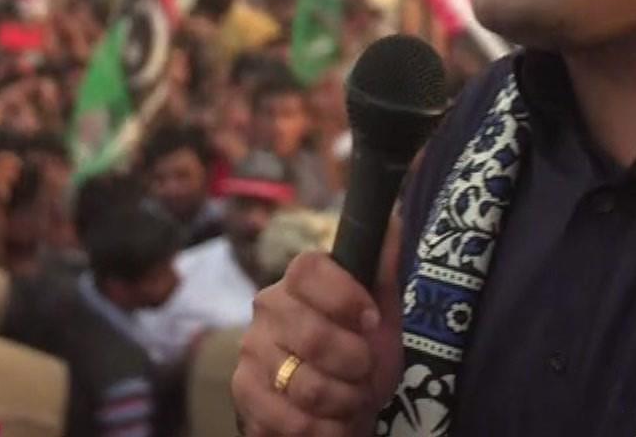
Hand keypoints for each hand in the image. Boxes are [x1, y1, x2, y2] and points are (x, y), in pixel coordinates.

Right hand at [232, 227, 402, 436]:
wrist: (339, 405)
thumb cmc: (360, 352)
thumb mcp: (382, 312)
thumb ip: (382, 270)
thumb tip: (390, 220)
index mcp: (299, 281)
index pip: (308, 270)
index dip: (345, 297)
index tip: (371, 321)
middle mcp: (267, 310)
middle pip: (313, 336)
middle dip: (356, 365)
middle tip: (365, 372)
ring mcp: (251, 354)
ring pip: (306, 385)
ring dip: (345, 401)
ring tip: (352, 399)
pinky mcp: (245, 397)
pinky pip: (292, 422)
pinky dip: (327, 430)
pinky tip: (334, 423)